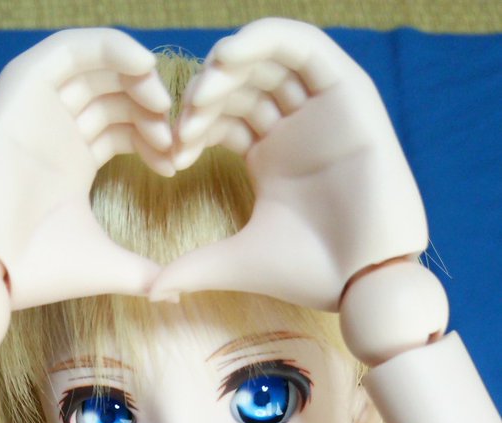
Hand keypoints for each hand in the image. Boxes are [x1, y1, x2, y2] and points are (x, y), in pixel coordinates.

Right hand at [0, 28, 172, 308]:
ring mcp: (36, 107)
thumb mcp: (104, 264)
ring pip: (93, 66)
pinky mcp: (20, 90)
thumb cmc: (37, 271)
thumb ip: (143, 273)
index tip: (178, 161)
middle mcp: (53, 130)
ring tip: (161, 102)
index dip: (154, 135)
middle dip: (150, 107)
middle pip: (112, 93)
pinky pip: (67, 49)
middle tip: (175, 132)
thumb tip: (178, 291)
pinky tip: (143, 64)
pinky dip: (107, 46)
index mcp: (70, 163)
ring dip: (134, 75)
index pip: (121, 126)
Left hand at [150, 19, 427, 309]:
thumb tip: (150, 292)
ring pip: (269, 58)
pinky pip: (305, 47)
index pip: (222, 116)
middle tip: (182, 122)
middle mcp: (295, 127)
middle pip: (241, 83)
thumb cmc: (309, 273)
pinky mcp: (348, 93)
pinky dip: (267, 39)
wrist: (364, 280)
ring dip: (229, 64)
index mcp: (270, 157)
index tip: (171, 151)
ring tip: (201, 92)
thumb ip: (192, 268)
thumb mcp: (237, 262)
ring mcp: (321, 108)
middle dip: (205, 95)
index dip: (191, 123)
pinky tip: (230, 56)